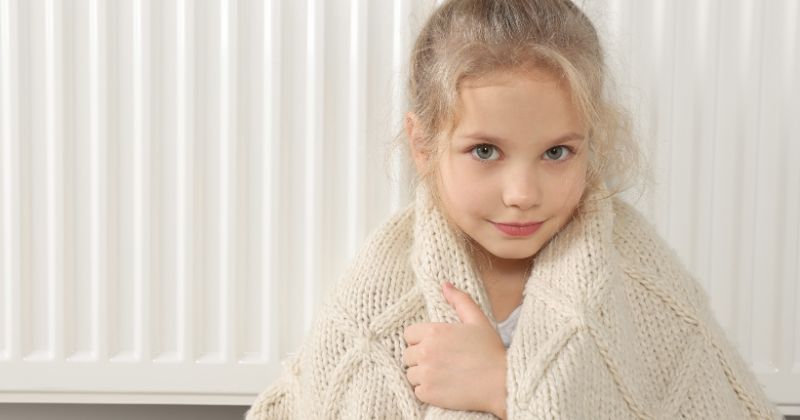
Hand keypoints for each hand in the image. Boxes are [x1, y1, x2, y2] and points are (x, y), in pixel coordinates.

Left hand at [402, 282, 507, 418]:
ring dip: (422, 375)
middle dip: (420, 358)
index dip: (420, 340)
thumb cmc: (491, 351)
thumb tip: (445, 285)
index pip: (408, 334)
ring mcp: (426, 374)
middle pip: (407, 355)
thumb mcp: (478, 320)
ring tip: (441, 375)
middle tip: (439, 362)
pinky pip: (417, 391)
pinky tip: (442, 387)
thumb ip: (460, 300)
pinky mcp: (428, 393)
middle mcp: (426, 352)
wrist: (501, 383)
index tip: (434, 346)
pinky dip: (426, 391)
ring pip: (411, 374)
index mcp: (434, 332)